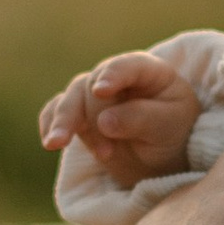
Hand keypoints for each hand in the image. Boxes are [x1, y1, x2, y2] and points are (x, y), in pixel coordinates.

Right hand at [40, 50, 204, 184]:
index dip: (113, 74)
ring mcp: (94, 96)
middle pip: (92, 85)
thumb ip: (140, 119)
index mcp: (147, 71)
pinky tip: (48, 140)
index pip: (128, 66)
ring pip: (71, 99)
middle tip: (105, 153)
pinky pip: (56, 112)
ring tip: (55, 144)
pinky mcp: (79, 116)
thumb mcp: (168, 126)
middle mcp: (116, 78)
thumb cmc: (175, 134)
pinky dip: (50, 124)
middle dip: (92, 115)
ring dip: (64, 121)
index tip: (101, 90)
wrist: (164, 158)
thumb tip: (104, 121)